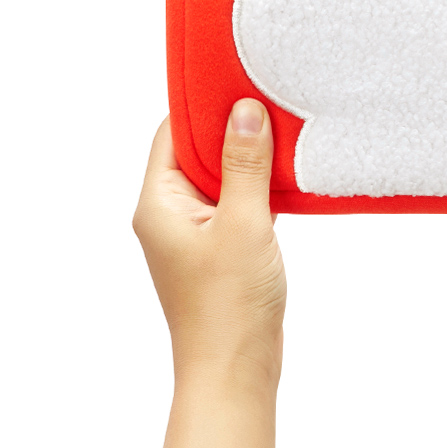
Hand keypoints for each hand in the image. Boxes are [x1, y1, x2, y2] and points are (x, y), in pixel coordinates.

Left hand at [134, 100, 284, 447]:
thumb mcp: (243, 222)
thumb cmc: (230, 305)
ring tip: (285, 131)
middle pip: (197, 150)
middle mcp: (169, 213)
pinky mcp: (219, 244)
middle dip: (233, 126)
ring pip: (221, 173)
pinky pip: (235, 197)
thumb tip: (244, 110)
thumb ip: (244, 164)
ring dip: (250, 155)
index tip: (239, 80)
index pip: (172, 134)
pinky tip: (286, 172)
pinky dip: (258, 182)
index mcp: (158, 204)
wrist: (236, 368)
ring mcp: (194, 230)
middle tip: (271, 98)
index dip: (204, 105)